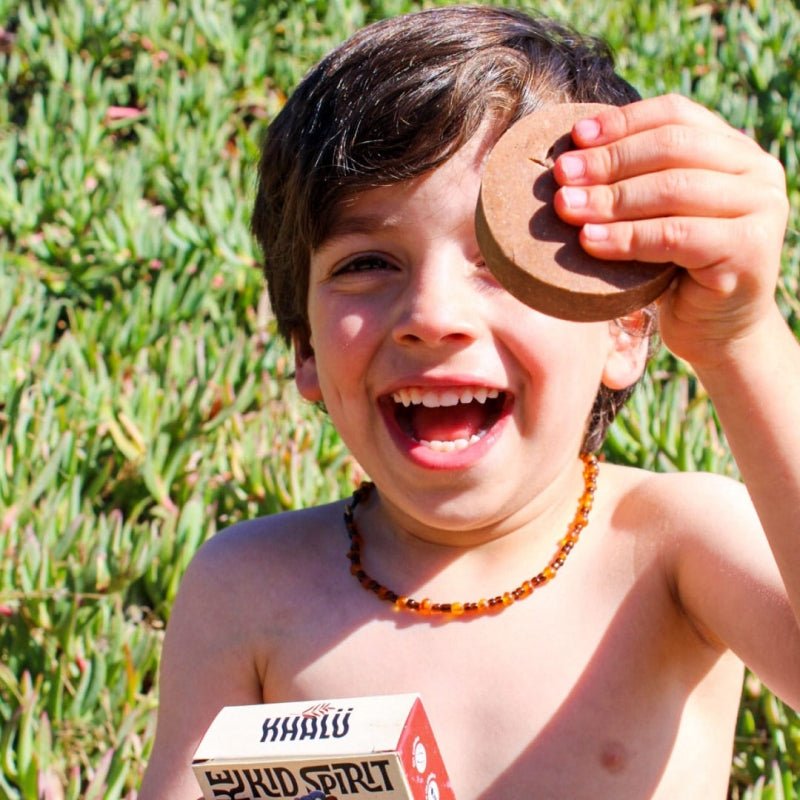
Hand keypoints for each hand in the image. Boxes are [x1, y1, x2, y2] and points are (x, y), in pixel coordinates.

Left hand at [552, 94, 789, 368]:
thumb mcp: (657, 217)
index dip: (623, 122)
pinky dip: (627, 237)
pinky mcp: (749, 251)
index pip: (677, 114)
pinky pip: (676, 235)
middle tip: (561, 175)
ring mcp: (759, 209)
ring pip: (673, 189)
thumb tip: (571, 156)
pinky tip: (590, 242)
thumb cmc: (676, 272)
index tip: (575, 136)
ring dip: (611, 198)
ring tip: (566, 207)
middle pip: (673, 147)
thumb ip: (638, 182)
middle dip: (609, 160)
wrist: (716, 332)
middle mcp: (756, 171)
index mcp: (735, 150)